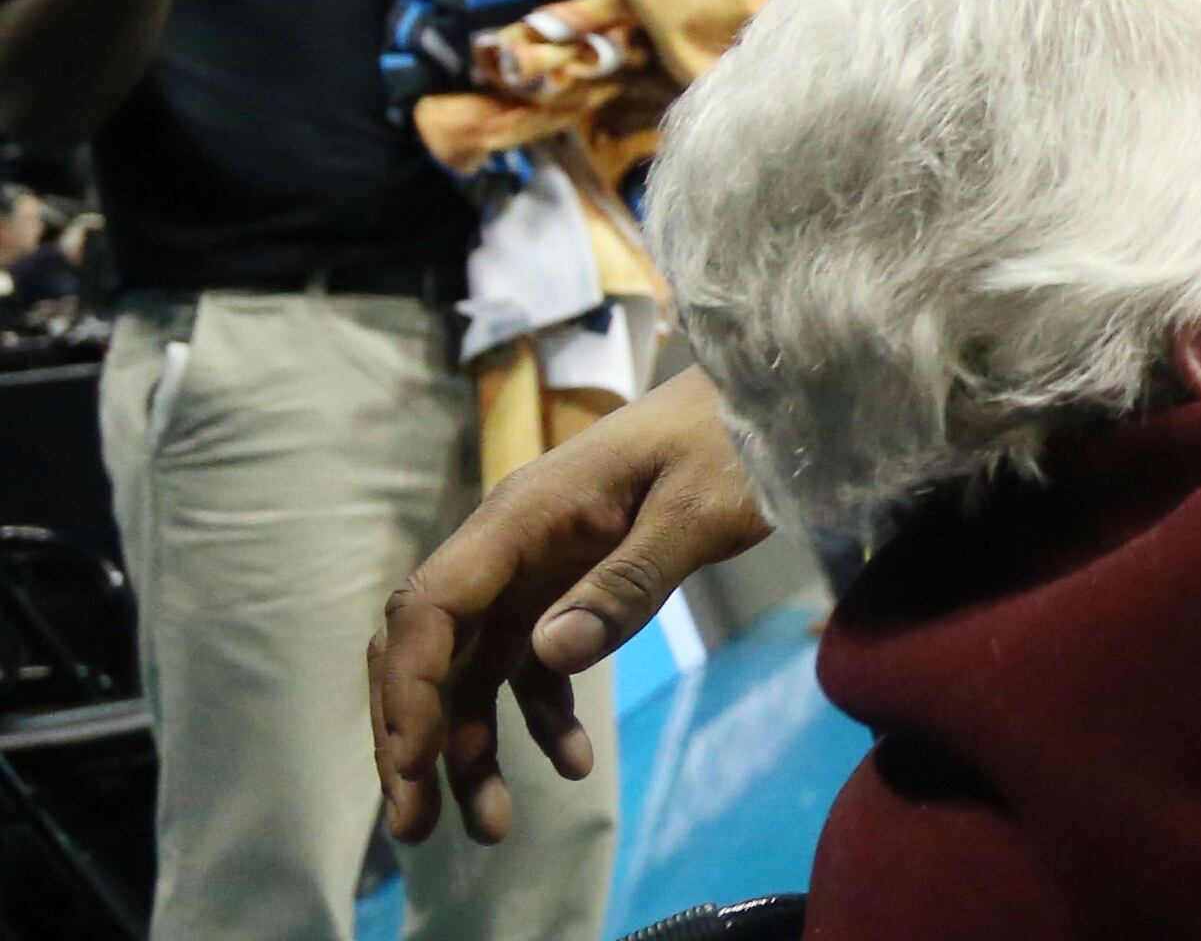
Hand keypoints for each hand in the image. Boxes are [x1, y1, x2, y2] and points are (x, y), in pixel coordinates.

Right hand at [371, 370, 770, 845]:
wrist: (765, 396)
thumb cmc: (737, 439)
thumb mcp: (701, 510)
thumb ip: (631, 581)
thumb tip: (549, 656)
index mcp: (525, 513)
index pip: (432, 605)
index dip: (411, 689)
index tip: (413, 765)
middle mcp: (511, 541)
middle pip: (431, 644)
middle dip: (415, 733)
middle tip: (418, 823)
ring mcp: (535, 564)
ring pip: (475, 664)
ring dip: (471, 742)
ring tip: (489, 828)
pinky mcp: (568, 583)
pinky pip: (532, 659)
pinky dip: (541, 713)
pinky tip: (572, 764)